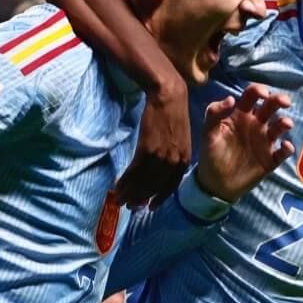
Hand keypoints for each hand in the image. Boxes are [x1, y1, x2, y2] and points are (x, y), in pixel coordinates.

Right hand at [117, 79, 189, 207]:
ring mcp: (161, 156)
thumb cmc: (173, 114)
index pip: (170, 187)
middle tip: (128, 205)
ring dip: (129, 192)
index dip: (159, 199)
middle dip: (140, 198)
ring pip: (143, 181)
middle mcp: (174, 162)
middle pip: (154, 187)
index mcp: (184, 161)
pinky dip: (125, 181)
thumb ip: (174, 155)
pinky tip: (118, 186)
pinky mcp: (147, 149)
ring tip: (119, 199)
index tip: (149, 207)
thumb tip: (161, 168)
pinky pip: (134, 171)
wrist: (168, 95)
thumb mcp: (180, 139)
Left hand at [194, 84, 295, 202]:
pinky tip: (285, 147)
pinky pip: (283, 152)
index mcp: (240, 114)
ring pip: (279, 127)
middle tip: (285, 102)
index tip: (263, 93)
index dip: (259, 90)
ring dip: (285, 123)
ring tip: (285, 125)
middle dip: (279, 100)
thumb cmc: (210, 155)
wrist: (215, 184)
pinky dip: (287, 148)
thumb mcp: (208, 133)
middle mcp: (255, 124)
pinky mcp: (270, 159)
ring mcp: (264, 141)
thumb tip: (231, 98)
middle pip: (271, 106)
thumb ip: (214, 114)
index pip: (252, 96)